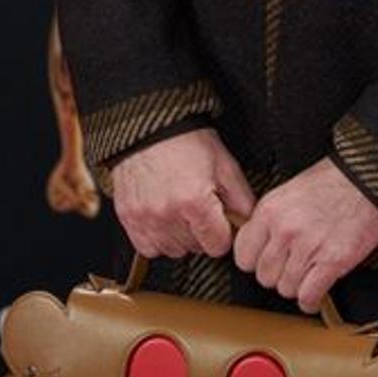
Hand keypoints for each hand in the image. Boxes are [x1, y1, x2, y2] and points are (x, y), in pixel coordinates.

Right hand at [110, 127, 254, 259]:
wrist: (151, 126)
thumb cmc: (187, 141)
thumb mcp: (224, 165)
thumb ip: (242, 199)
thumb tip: (249, 224)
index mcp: (195, 201)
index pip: (217, 246)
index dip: (223, 233)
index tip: (220, 221)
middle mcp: (167, 214)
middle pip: (195, 248)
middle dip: (202, 232)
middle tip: (199, 208)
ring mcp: (145, 218)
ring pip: (172, 250)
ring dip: (180, 237)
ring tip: (181, 210)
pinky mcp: (128, 218)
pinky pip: (148, 247)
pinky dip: (158, 238)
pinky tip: (164, 218)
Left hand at [233, 157, 377, 312]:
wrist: (368, 179)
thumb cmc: (334, 181)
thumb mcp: (290, 191)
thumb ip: (271, 219)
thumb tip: (259, 244)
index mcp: (271, 210)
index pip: (243, 255)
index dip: (256, 261)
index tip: (266, 260)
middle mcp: (285, 230)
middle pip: (264, 276)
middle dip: (278, 275)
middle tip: (292, 266)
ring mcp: (308, 247)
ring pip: (286, 289)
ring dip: (297, 286)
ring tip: (308, 274)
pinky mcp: (332, 261)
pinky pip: (308, 296)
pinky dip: (311, 300)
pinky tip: (316, 291)